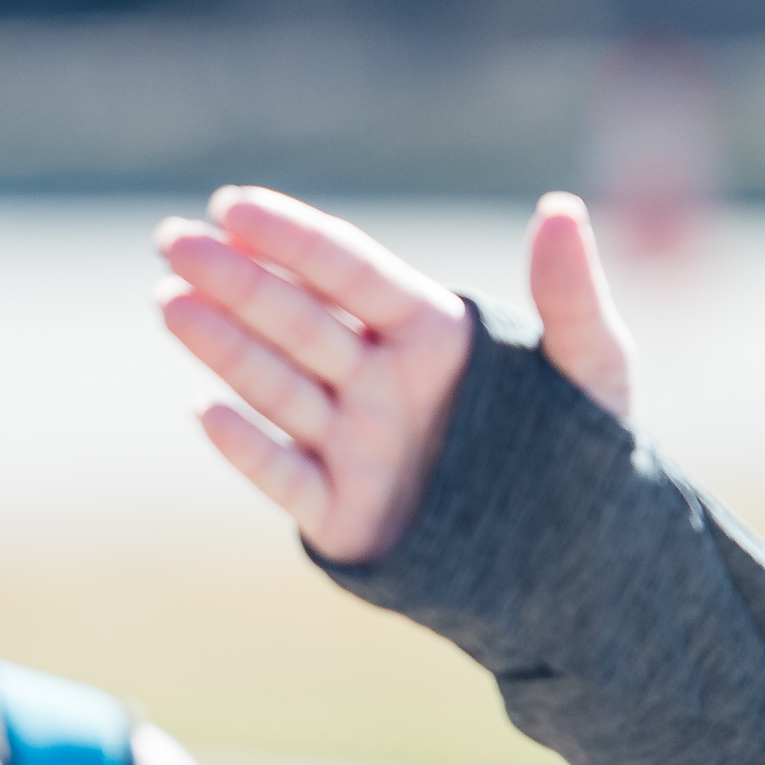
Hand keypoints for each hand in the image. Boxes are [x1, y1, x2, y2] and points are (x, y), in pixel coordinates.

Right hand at [155, 186, 635, 564]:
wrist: (576, 560)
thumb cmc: (585, 449)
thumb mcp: (596, 367)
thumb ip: (571, 295)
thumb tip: (560, 206)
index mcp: (431, 335)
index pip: (350, 274)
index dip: (293, 239)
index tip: (232, 203)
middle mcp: (378, 380)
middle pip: (296, 321)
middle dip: (233, 281)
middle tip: (171, 240)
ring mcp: (352, 444)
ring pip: (276, 387)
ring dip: (220, 346)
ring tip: (167, 300)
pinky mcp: (338, 512)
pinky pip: (285, 478)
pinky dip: (247, 450)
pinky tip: (205, 411)